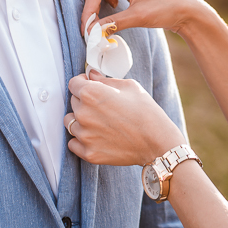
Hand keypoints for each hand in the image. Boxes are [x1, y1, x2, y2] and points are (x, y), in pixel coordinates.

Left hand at [65, 70, 186, 165]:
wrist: (157, 142)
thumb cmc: (146, 112)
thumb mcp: (130, 86)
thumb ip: (105, 80)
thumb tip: (91, 75)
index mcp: (91, 93)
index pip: (73, 84)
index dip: (82, 83)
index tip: (89, 86)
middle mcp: (83, 113)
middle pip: (73, 102)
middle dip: (84, 101)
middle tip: (102, 106)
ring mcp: (84, 135)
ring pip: (70, 122)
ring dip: (80, 120)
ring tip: (99, 122)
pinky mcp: (88, 153)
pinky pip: (73, 143)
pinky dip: (81, 140)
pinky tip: (96, 136)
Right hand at [81, 0, 211, 36]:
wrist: (188, 11)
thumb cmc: (168, 9)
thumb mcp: (138, 17)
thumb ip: (113, 23)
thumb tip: (92, 33)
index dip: (88, 11)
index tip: (85, 30)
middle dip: (90, 7)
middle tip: (89, 28)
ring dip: (96, 3)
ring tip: (100, 20)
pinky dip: (104, 2)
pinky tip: (113, 11)